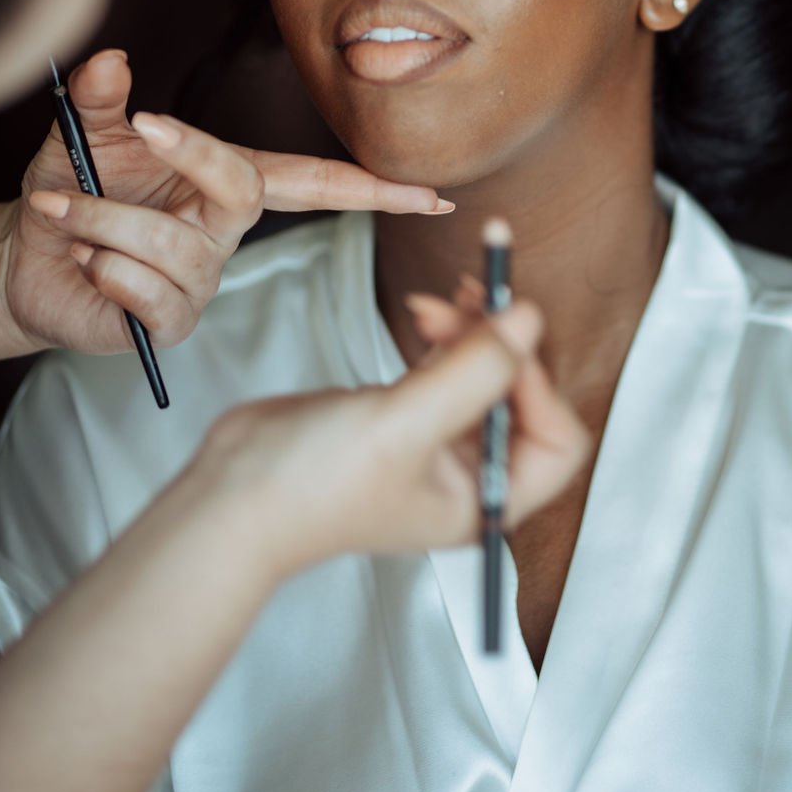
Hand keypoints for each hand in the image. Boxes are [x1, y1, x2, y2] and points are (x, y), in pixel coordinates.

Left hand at [0, 48, 450, 358]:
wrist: (25, 257)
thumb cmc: (72, 190)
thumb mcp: (85, 135)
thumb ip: (103, 98)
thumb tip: (113, 60)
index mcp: (227, 182)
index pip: (315, 182)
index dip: (375, 190)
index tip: (427, 194)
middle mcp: (224, 232)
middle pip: (245, 192)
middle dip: (194, 157)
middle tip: (142, 127)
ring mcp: (200, 279)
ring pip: (169, 243)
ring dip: (102, 216)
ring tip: (67, 211)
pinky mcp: (168, 322)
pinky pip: (149, 295)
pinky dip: (104, 268)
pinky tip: (88, 263)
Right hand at [199, 299, 590, 579]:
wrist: (234, 496)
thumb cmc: (312, 489)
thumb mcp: (404, 424)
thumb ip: (473, 371)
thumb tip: (528, 320)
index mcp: (486, 499)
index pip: (556, 438)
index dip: (540, 382)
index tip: (509, 335)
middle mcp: (470, 476)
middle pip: (522, 395)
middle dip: (503, 342)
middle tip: (477, 292)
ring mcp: (436, 444)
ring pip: (484, 371)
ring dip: (472, 328)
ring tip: (438, 300)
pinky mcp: (404, 414)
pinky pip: (448, 364)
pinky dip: (444, 333)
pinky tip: (423, 312)